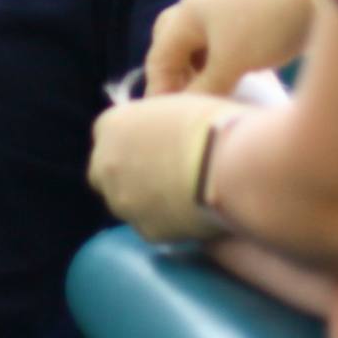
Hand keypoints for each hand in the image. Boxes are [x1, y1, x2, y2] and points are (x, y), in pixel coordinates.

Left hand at [89, 92, 243, 242]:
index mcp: (112, 125)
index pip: (108, 133)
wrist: (231, 167)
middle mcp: (106, 164)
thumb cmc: (213, 125)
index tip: (156, 144)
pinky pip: (152, 226)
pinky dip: (168, 221)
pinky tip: (195, 212)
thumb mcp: (178, 106)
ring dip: (146, 200)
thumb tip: (167, 132)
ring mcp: (122, 201)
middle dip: (127, 173)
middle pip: (106, 172)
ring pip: (126, 203)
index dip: (133, 140)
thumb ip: (158, 122)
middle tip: (164, 172)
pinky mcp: (146, 231)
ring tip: (186, 193)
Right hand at [144, 0, 320, 95]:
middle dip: (175, 75)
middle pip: (174, 43)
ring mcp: (229, 6)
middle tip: (186, 104)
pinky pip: (226, 41)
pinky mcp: (254, 12)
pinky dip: (223, 62)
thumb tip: (186, 109)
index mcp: (188, 12)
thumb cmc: (268, 23)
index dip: (160, 90)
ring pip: (203, 43)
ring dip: (202, 70)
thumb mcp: (232, 61)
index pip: (159, 57)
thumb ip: (204, 87)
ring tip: (213, 96)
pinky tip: (238, 79)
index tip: (170, 120)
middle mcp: (203, 5)